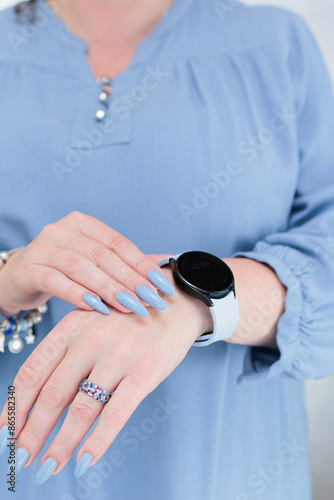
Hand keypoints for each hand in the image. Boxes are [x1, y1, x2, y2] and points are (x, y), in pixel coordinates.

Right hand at [0, 212, 174, 315]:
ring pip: (81, 267)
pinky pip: (55, 281)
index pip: (119, 243)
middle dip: (130, 279)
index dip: (142, 264)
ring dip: (108, 288)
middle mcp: (63, 230)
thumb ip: (125, 262)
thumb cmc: (64, 270)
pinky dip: (77, 294)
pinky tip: (96, 307)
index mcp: (84, 224)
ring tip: (129, 305)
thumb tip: (165, 263)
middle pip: (103, 255)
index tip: (161, 284)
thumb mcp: (94, 262)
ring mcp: (44, 248)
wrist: (20, 277)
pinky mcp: (29, 269)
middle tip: (150, 299)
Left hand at [0, 268, 212, 482]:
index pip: (33, 371)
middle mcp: (90, 340)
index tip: (4, 432)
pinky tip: (84, 461)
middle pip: (52, 395)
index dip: (15, 406)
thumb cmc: (128, 318)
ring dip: (60, 445)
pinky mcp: (145, 371)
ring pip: (81, 410)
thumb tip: (40, 400)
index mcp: (71, 327)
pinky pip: (115, 414)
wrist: (174, 303)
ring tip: (49, 468)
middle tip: (21, 458)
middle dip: (32, 433)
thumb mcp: (92, 323)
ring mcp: (118, 356)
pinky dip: (97, 443)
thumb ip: (68, 354)